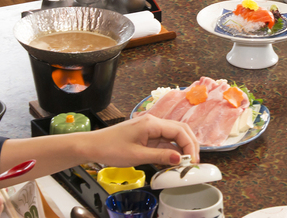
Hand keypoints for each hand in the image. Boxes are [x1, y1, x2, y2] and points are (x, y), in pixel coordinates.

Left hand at [86, 114, 200, 165]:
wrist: (92, 146)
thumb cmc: (111, 148)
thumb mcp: (137, 156)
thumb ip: (160, 156)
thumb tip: (180, 159)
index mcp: (152, 123)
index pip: (179, 131)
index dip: (189, 146)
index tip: (192, 161)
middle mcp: (154, 122)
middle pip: (180, 130)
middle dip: (190, 145)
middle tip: (194, 161)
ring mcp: (150, 128)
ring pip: (173, 136)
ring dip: (181, 148)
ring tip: (185, 164)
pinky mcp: (147, 135)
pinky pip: (164, 141)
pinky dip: (171, 150)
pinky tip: (173, 161)